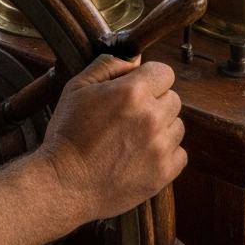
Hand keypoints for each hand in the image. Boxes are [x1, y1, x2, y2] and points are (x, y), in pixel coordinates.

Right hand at [38, 54, 185, 225]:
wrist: (63, 184)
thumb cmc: (67, 134)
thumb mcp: (77, 88)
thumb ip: (108, 66)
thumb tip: (135, 61)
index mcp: (133, 92)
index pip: (165, 72)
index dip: (150, 79)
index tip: (137, 90)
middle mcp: (151, 117)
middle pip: (173, 98)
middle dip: (156, 103)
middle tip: (131, 117)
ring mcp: (160, 147)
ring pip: (178, 126)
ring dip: (162, 129)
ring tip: (134, 139)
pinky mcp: (163, 173)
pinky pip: (180, 154)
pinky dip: (166, 155)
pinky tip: (142, 157)